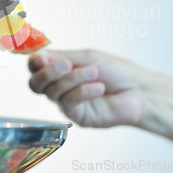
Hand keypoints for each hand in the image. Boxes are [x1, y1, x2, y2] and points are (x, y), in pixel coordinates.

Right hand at [28, 49, 148, 127]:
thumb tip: (37, 56)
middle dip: (48, 73)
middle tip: (65, 65)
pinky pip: (69, 103)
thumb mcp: (87, 57)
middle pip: (35, 84)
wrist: (138, 90)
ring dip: (73, 79)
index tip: (41, 58)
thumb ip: (61, 57)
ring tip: (93, 73)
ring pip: (53, 92)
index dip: (34, 63)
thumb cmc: (116, 71)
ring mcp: (66, 102)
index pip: (35, 67)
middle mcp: (60, 86)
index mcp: (60, 69)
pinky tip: (98, 88)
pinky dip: (83, 92)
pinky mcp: (76, 116)